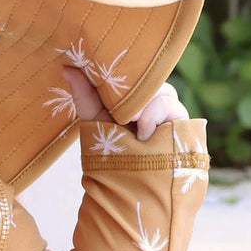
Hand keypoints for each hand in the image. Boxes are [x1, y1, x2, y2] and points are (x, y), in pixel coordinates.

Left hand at [64, 67, 188, 139]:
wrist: (129, 183)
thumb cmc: (110, 150)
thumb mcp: (94, 119)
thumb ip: (84, 94)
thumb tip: (67, 68)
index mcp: (137, 95)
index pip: (136, 72)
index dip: (124, 72)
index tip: (107, 76)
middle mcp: (155, 100)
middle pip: (151, 79)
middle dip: (134, 89)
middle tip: (120, 106)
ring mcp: (171, 111)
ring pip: (163, 89)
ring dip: (143, 104)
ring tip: (131, 122)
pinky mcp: (183, 123)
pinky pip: (171, 105)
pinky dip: (153, 116)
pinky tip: (144, 134)